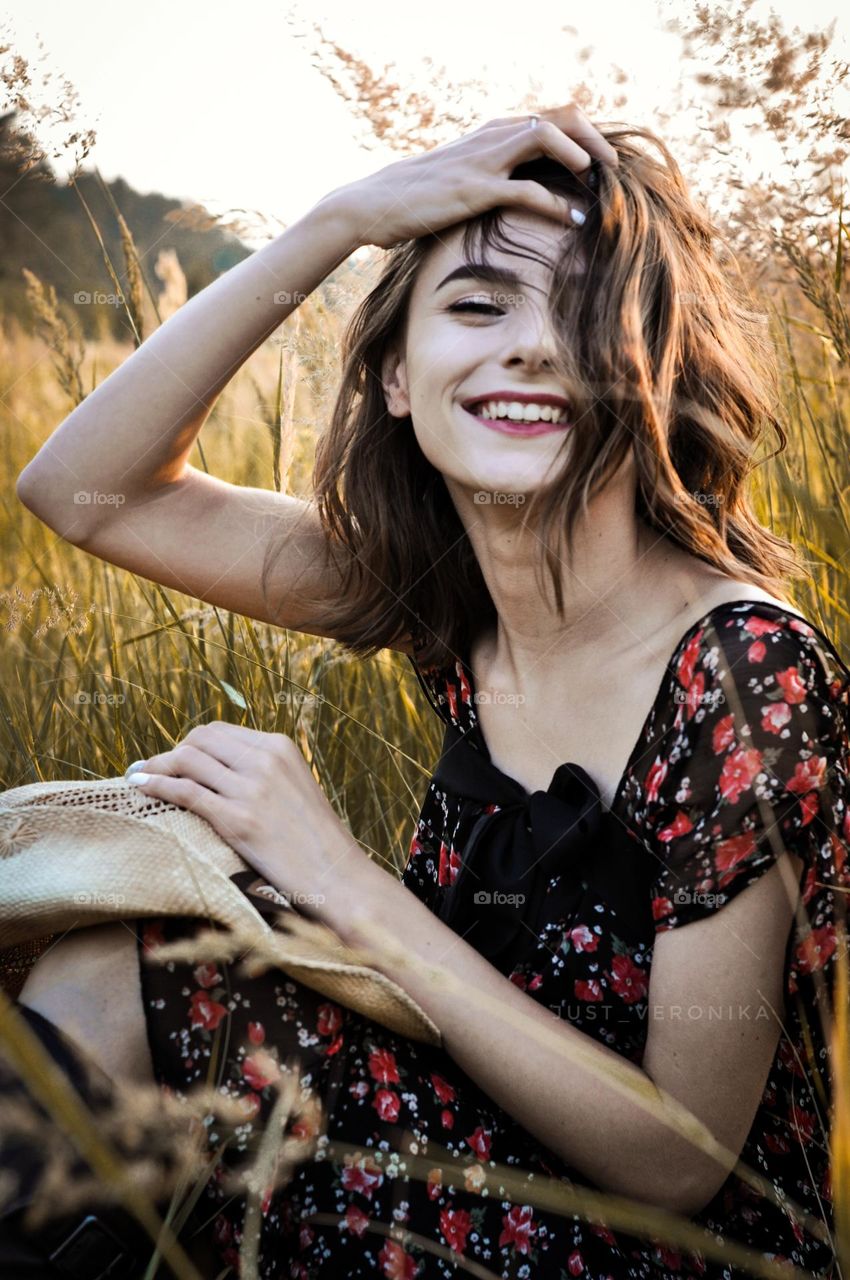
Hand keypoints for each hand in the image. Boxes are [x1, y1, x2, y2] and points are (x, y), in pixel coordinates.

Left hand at [124, 722, 363, 917]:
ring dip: (156, 766)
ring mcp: (252, 788)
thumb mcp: (295, 786)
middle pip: (199, 739)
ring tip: (140, 776)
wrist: (336, 873)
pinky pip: (186, 792)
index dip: (192, 743)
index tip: (176, 758)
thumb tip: (220, 768)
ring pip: (187, 761)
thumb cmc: (315, 837)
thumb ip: (263, 770)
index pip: (219, 731)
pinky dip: (157, 786)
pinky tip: (141, 788)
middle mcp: (265, 759)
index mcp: (280, 746)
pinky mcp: (239, 819)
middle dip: (171, 752)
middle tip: (155, 769)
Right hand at [324, 103, 618, 249]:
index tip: (603, 162)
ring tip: (600, 183)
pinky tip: (573, 219)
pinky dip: (554, 204)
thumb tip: (519, 195)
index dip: (584, 134)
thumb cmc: (418, 198)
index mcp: (492, 134)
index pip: (551, 117)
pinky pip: (524, 190)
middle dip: (593, 140)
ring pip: (545, 138)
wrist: (374, 204)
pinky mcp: (474, 190)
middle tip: (615, 170)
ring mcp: (483, 161)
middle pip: (558, 118)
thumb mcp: (460, 179)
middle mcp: (491, 138)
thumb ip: (491, 177)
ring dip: (580, 157)